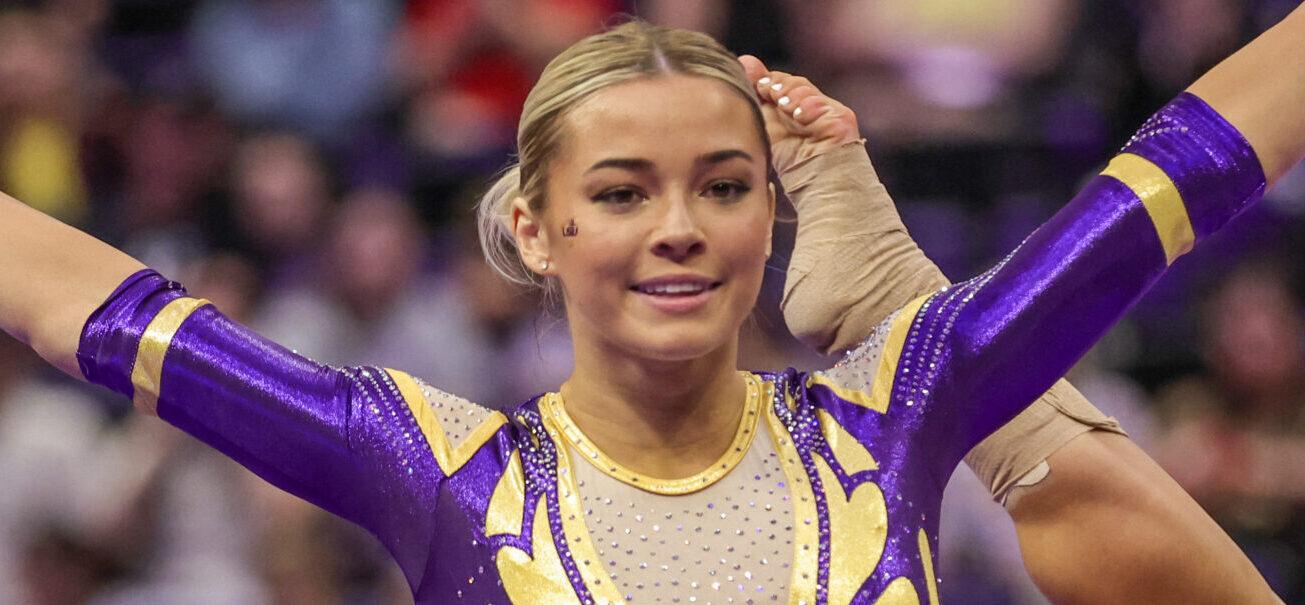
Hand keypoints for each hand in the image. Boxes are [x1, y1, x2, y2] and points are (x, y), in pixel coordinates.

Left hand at [738, 55, 861, 175]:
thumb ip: (756, 97)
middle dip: (779, 84)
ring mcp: (831, 112)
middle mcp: (815, 108)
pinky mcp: (843, 120)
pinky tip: (798, 114)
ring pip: (808, 92)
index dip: (769, 80)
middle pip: (796, 83)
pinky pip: (824, 105)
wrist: (817, 186)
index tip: (757, 84)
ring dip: (792, 94)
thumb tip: (744, 61)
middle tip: (767, 90)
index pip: (783, 84)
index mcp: (796, 109)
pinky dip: (808, 106)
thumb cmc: (792, 164)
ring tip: (782, 104)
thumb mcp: (768, 127)